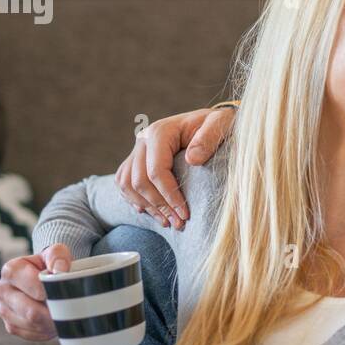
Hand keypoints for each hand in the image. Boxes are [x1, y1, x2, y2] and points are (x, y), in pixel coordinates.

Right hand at [0, 245, 72, 341]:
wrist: (43, 279)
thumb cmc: (50, 265)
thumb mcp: (56, 253)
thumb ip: (58, 256)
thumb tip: (60, 271)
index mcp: (11, 270)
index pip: (34, 285)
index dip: (52, 291)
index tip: (64, 292)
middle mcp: (2, 290)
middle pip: (31, 310)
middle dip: (53, 311)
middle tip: (69, 309)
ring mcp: (3, 310)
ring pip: (31, 323)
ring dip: (51, 322)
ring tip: (62, 312)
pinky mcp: (10, 326)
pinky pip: (31, 334)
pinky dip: (46, 330)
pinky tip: (52, 320)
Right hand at [115, 106, 235, 227]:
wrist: (210, 121)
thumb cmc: (217, 124)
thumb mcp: (221, 124)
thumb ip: (209, 138)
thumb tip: (192, 160)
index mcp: (160, 131)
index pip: (156, 170)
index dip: (169, 195)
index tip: (185, 213)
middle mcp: (144, 139)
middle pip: (139, 181)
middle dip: (159, 206)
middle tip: (179, 224)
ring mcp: (137, 149)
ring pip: (127, 184)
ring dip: (146, 207)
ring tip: (167, 222)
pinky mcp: (136, 159)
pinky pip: (124, 182)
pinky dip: (134, 199)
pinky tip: (151, 212)